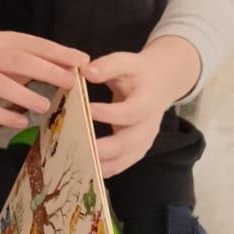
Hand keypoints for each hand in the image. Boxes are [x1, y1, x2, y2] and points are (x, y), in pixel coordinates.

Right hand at [0, 25, 88, 129]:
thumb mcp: (13, 56)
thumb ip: (41, 60)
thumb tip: (77, 66)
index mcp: (3, 41)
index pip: (35, 44)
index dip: (59, 53)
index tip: (83, 61)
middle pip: (19, 61)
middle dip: (47, 71)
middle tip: (70, 83)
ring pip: (0, 85)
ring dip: (25, 96)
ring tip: (45, 106)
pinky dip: (5, 116)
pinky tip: (22, 122)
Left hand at [88, 36, 200, 177]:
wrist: (159, 85)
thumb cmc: (138, 73)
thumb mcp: (127, 62)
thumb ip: (108, 66)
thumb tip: (85, 71)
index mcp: (147, 103)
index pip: (129, 112)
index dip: (109, 114)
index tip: (86, 110)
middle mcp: (147, 127)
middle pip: (127, 144)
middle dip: (101, 149)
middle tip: (75, 148)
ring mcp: (142, 143)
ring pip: (122, 160)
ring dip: (99, 164)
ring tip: (73, 162)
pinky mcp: (135, 152)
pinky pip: (118, 166)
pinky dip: (101, 170)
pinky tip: (80, 169)